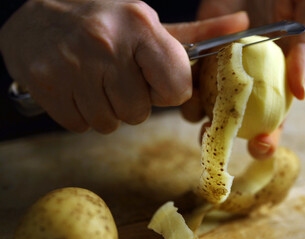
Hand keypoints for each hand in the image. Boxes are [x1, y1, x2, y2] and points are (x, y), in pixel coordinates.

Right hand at [0, 0, 248, 133]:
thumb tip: (241, 24)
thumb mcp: (148, 23)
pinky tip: (77, 88)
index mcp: (141, 26)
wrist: (37, 21)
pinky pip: (81, 125)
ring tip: (95, 80)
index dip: (167, 91)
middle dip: (133, 102)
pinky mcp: (48, 84)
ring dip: (107, 110)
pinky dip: (82, 114)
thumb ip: (196, 34)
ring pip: (111, 123)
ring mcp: (74, 64)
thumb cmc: (102, 23)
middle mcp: (108, 43)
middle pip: (140, 112)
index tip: (153, 79)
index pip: (177, 89)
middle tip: (117, 77)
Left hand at [182, 0, 304, 158]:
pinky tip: (181, 80)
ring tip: (195, 107)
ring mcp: (223, 63)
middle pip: (235, 118)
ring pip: (206, 100)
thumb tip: (301, 93)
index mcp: (278, 78)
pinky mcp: (203, 44)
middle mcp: (249, 76)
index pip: (274, 118)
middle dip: (224, 135)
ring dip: (197, 111)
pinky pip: (189, 70)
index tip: (260, 145)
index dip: (268, 137)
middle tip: (212, 138)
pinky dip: (184, 78)